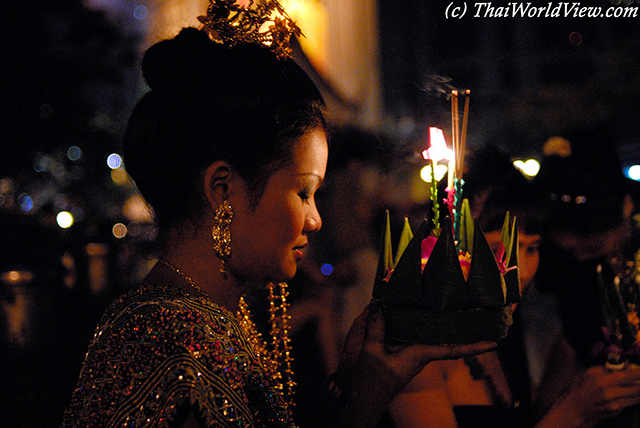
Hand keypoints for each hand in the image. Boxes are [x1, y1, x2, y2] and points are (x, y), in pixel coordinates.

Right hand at [333, 299, 495, 427]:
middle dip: (461, 331)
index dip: (474, 347)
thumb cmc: (371, 382)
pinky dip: (417, 325)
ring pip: (430, 338)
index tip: (495, 343)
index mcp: (419, 356)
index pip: (452, 351)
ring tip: (451, 308)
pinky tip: (414, 314)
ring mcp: (412, 356)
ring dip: (440, 326)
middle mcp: (420, 356)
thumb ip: (377, 327)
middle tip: (476, 315)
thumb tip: (379, 305)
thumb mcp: (372, 352)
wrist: (362, 401)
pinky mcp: (402, 355)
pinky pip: (415, 337)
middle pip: (445, 341)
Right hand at [544, 365, 639, 426]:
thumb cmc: (581, 387)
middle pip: (638, 389)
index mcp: (605, 381)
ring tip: (638, 385)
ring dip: (639, 391)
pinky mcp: (616, 412)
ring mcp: (615, 405)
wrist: (574, 407)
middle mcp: (612, 394)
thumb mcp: (591, 372)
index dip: (639, 373)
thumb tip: (626, 364)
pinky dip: (632, 398)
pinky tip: (629, 393)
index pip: (629, 376)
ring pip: (637, 398)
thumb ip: (609, 368)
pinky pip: (629, 403)